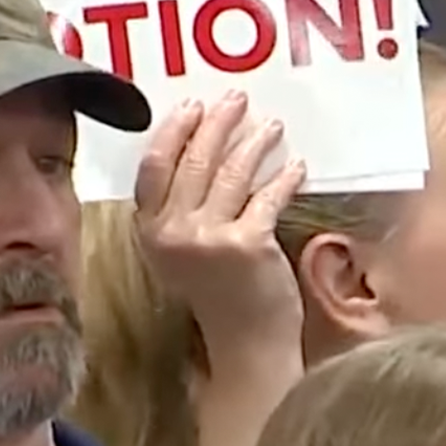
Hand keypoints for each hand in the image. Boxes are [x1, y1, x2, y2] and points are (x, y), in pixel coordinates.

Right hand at [132, 91, 306, 353]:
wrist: (246, 345)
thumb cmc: (217, 298)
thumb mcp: (180, 255)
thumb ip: (179, 214)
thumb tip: (202, 153)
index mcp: (149, 232)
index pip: (152, 168)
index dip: (173, 131)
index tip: (193, 106)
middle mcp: (173, 232)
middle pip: (193, 161)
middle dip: (218, 124)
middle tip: (237, 99)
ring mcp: (209, 238)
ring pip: (232, 172)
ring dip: (254, 142)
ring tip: (272, 126)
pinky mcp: (248, 244)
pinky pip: (268, 196)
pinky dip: (285, 178)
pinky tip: (296, 166)